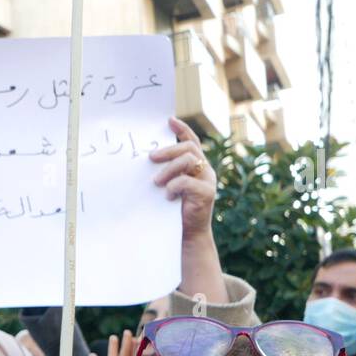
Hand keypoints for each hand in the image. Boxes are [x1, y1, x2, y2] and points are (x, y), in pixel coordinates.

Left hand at [150, 117, 216, 244]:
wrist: (186, 235)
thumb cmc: (173, 211)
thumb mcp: (167, 187)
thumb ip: (165, 173)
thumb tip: (147, 159)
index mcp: (197, 166)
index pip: (192, 142)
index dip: (182, 130)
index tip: (169, 121)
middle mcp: (205, 170)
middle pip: (189, 148)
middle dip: (169, 150)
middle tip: (151, 157)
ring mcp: (208, 181)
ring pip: (190, 160)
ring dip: (169, 169)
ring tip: (156, 182)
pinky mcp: (207, 193)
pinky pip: (188, 181)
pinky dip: (174, 186)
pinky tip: (167, 196)